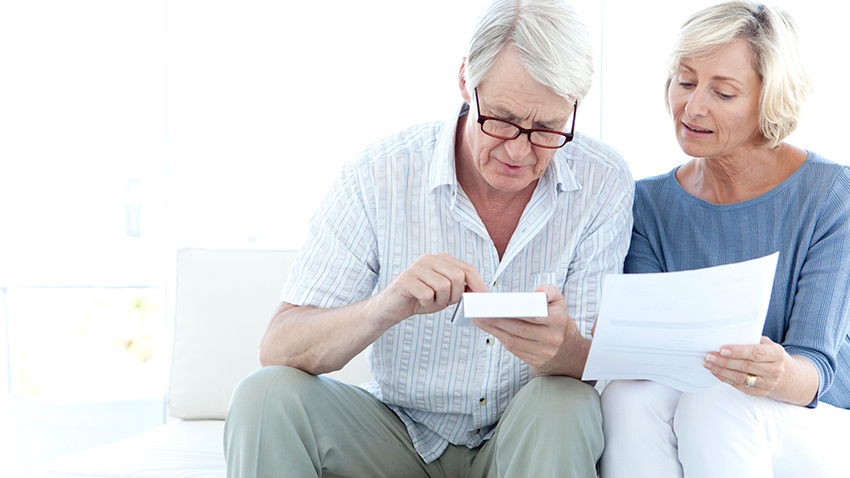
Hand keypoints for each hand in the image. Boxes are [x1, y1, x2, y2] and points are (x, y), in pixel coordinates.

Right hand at [370, 253, 488, 325]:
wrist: (391, 307)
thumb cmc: (419, 299)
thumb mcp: (445, 294)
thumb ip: (460, 290)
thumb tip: (480, 293)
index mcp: (441, 259)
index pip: (467, 268)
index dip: (478, 285)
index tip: (484, 299)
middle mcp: (429, 259)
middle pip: (458, 276)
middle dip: (456, 295)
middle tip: (445, 302)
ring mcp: (417, 267)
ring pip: (444, 286)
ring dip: (440, 300)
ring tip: (430, 301)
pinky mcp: (406, 279)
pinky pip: (427, 294)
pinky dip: (426, 303)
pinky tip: (419, 302)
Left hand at [472, 284, 586, 376]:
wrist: (567, 346)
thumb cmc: (557, 317)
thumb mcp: (558, 300)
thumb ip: (549, 291)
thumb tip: (539, 292)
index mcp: (558, 320)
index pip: (533, 315)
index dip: (513, 311)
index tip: (495, 305)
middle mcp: (553, 338)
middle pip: (519, 329)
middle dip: (496, 320)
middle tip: (480, 313)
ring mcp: (545, 352)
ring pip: (514, 341)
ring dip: (494, 330)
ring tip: (480, 320)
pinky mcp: (536, 361)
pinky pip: (514, 350)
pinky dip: (501, 339)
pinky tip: (491, 330)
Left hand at [702, 336, 788, 396]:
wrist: (780, 371)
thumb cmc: (765, 352)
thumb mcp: (763, 342)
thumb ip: (749, 340)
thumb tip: (725, 337)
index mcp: (777, 354)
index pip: (756, 353)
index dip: (738, 351)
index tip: (722, 349)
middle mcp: (775, 370)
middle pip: (745, 366)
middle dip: (724, 361)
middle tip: (709, 356)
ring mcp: (768, 383)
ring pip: (740, 377)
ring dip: (721, 370)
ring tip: (708, 363)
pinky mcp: (760, 392)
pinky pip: (738, 386)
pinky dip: (725, 378)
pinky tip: (715, 371)